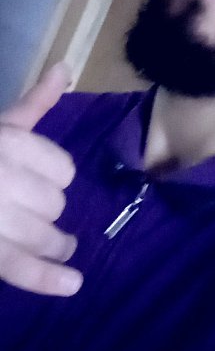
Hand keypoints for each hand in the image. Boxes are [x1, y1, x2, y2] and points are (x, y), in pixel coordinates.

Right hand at [0, 63, 82, 295]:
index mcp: (9, 144)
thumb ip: (36, 101)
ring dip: (57, 243)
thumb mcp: (0, 124)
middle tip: (35, 209)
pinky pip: (20, 268)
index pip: (63, 170)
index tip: (43, 178)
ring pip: (45, 236)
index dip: (54, 177)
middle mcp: (3, 179)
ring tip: (64, 245)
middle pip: (55, 204)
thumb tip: (66, 67)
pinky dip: (48, 279)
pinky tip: (72, 283)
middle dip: (48, 209)